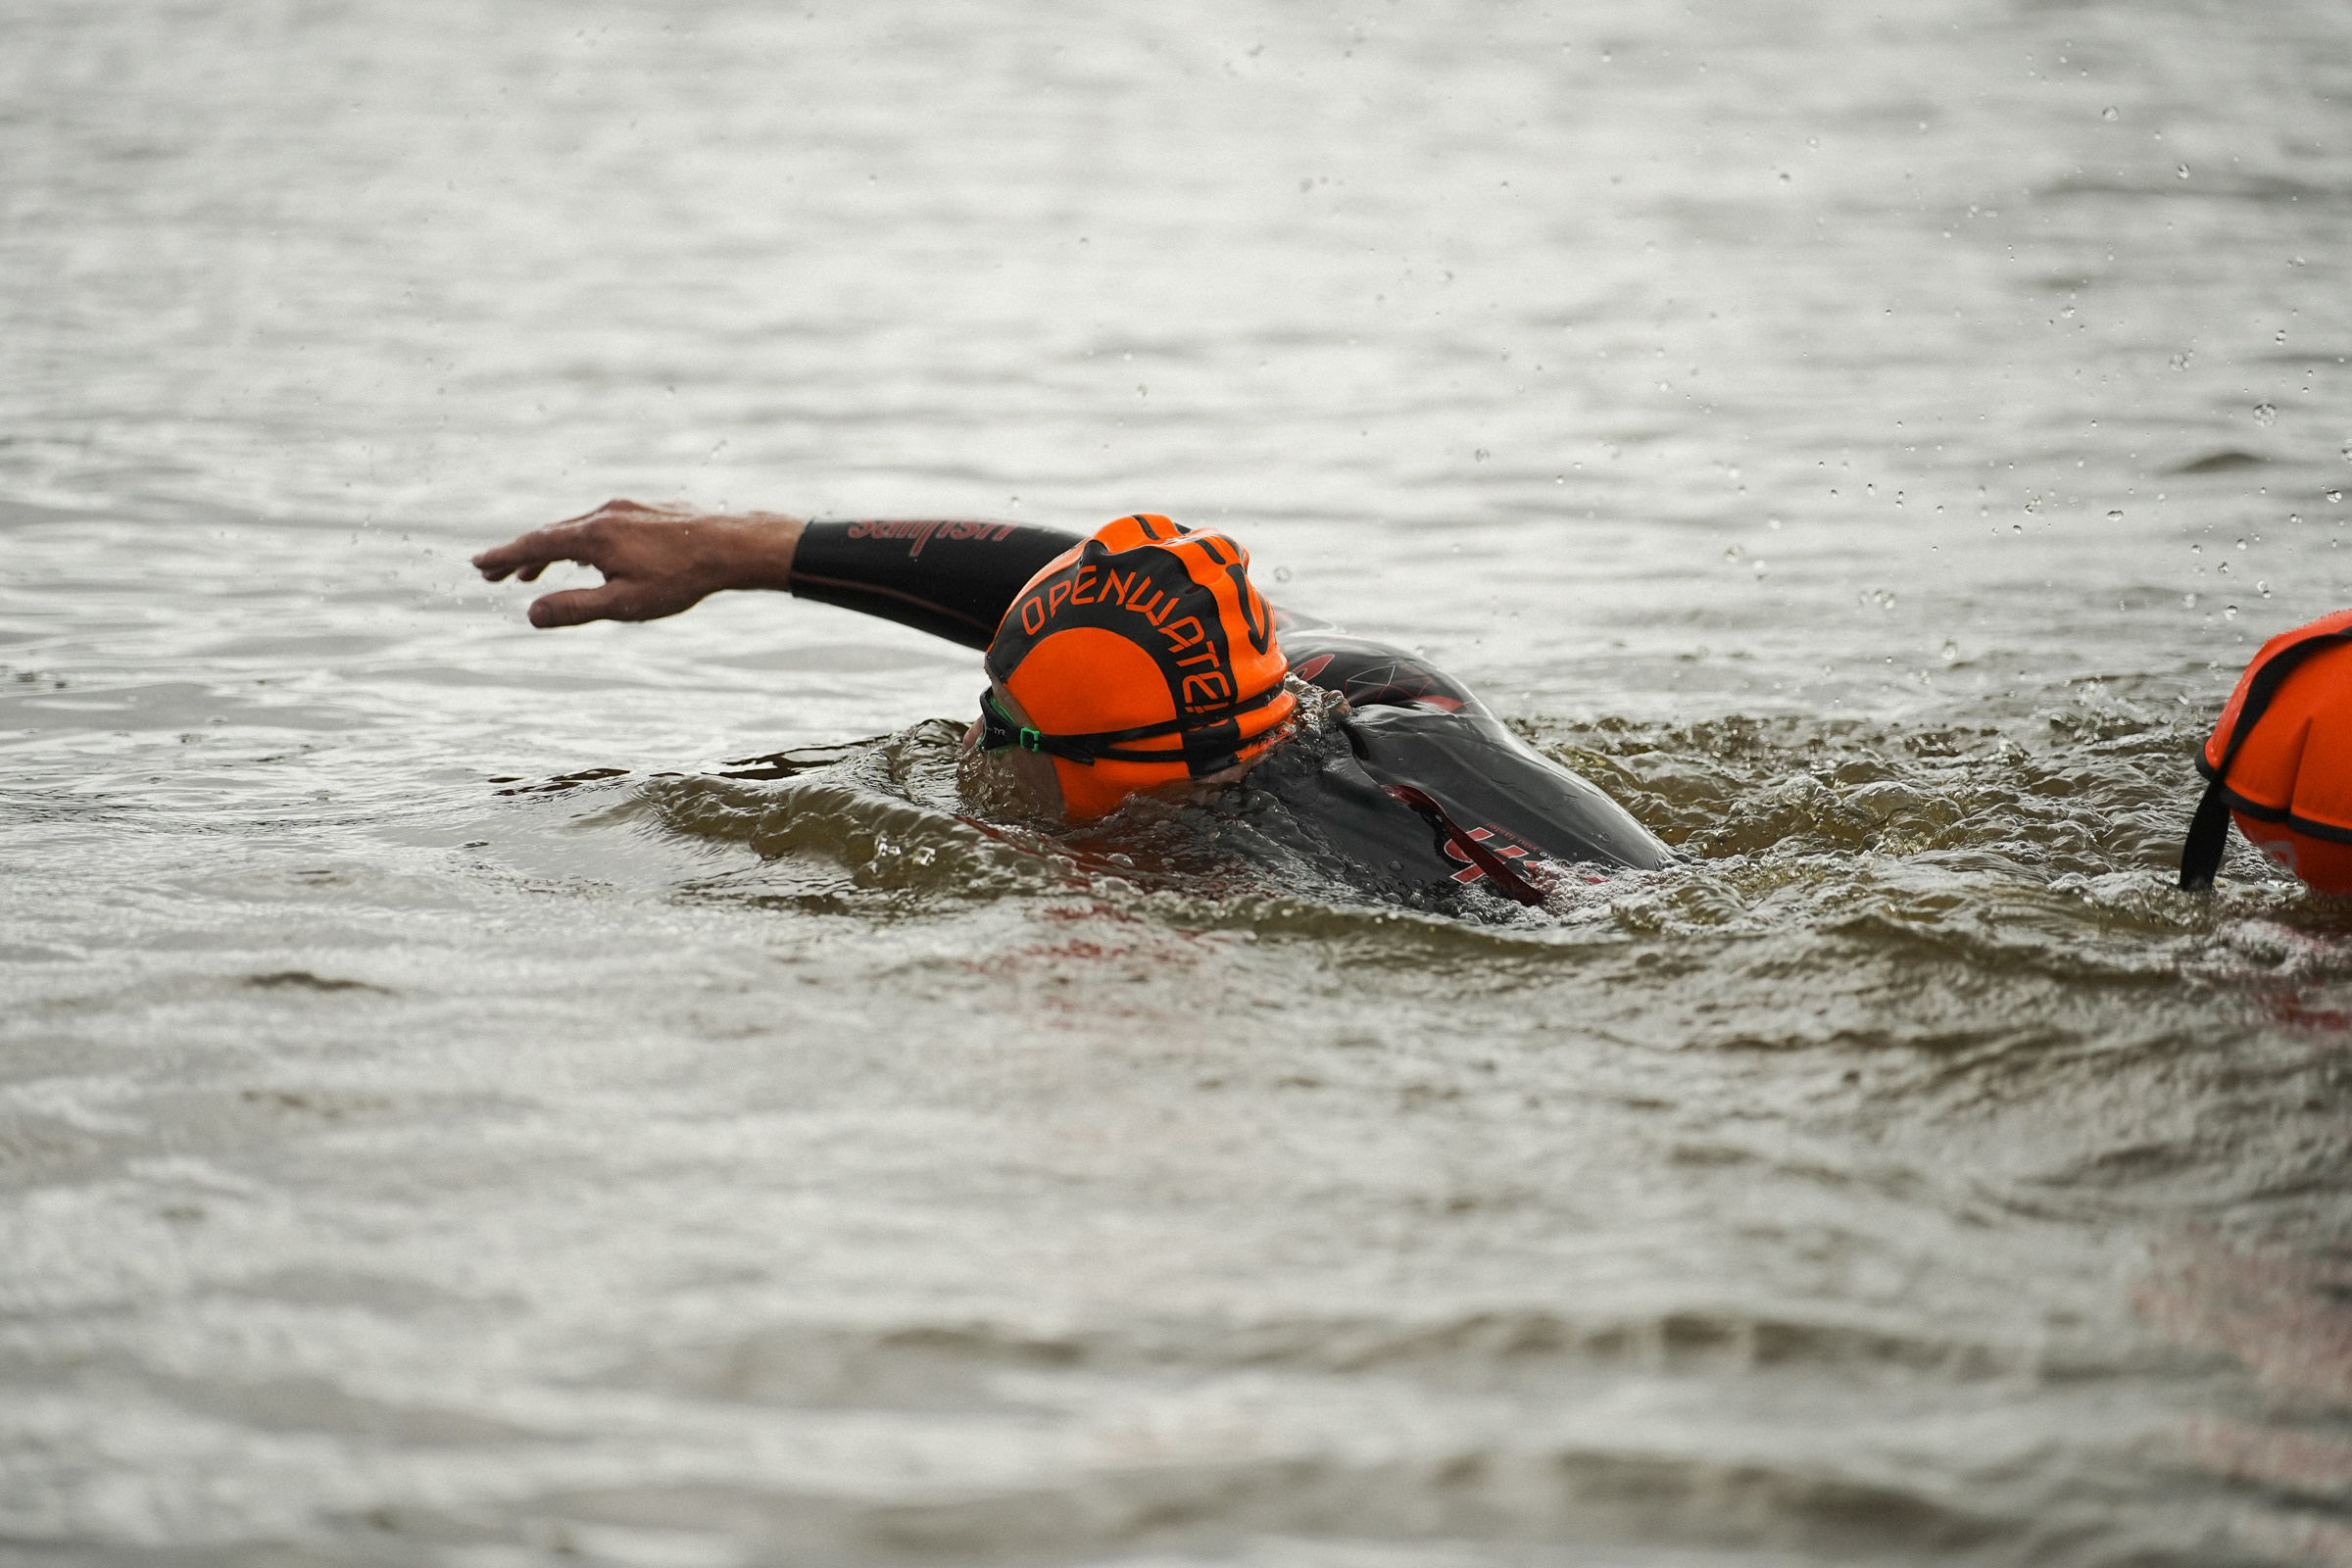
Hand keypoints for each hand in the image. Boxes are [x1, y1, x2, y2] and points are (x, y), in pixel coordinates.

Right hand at [472, 500, 803, 627]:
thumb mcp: (625, 603)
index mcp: (592, 536)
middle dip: (519, 556)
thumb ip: (576, 608)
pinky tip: (586, 558)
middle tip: (492, 573)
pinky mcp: (644, 509)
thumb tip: (531, 614)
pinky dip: (578, 541)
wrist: (732, 544)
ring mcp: (624, 507)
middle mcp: (603, 513)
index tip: (478, 564)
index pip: (535, 546)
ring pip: (574, 528)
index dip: (504, 556)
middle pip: (549, 534)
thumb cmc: (680, 579)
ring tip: (532, 574)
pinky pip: (598, 524)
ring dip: (549, 550)